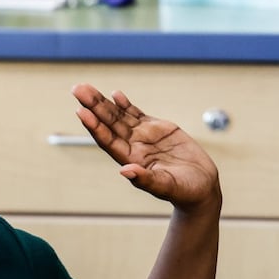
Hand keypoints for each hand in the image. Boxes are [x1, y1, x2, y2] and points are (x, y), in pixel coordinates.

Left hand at [72, 84, 221, 214]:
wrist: (201, 186)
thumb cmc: (185, 191)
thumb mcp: (166, 186)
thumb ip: (146, 180)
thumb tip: (124, 171)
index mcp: (132, 160)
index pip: (108, 141)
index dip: (95, 126)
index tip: (81, 111)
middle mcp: (133, 147)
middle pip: (109, 124)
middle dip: (93, 107)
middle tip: (78, 89)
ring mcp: (144, 137)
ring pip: (119, 116)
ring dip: (103, 102)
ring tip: (86, 88)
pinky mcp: (157, 129)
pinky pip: (136, 114)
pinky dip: (125, 104)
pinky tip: (115, 94)